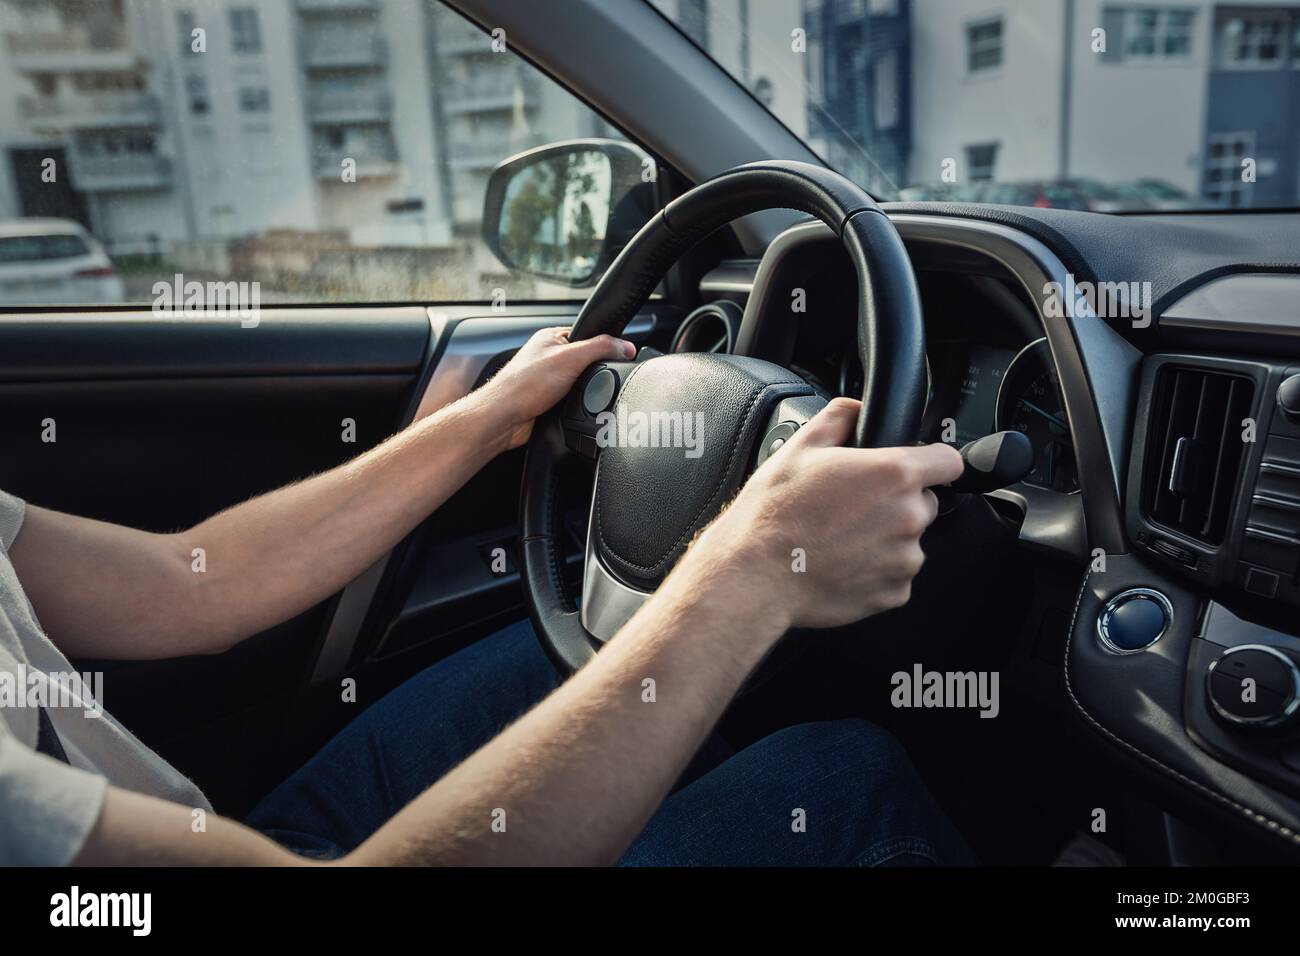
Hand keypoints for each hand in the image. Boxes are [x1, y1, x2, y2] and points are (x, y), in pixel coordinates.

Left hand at [475, 327, 635, 448]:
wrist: (504, 419)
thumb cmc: (523, 385)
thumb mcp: (570, 358)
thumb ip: (600, 348)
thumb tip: (626, 346)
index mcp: (551, 338)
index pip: (589, 335)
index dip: (605, 345)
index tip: (620, 355)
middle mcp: (549, 357)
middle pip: (587, 361)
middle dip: (594, 372)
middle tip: (595, 379)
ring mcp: (549, 379)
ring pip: (581, 383)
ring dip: (584, 392)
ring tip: (580, 395)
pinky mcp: (550, 400)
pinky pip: (574, 400)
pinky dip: (578, 406)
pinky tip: (574, 407)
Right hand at [690, 397, 963, 630]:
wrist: (756, 575)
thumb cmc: (773, 514)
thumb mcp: (799, 447)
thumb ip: (840, 417)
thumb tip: (855, 409)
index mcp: (893, 473)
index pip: (948, 461)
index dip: (932, 461)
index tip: (918, 467)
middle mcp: (908, 517)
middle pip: (924, 502)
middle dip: (897, 502)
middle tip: (852, 507)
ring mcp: (904, 559)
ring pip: (908, 541)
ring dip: (885, 539)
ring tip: (839, 539)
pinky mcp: (894, 593)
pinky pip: (895, 576)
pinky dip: (875, 571)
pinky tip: (840, 563)